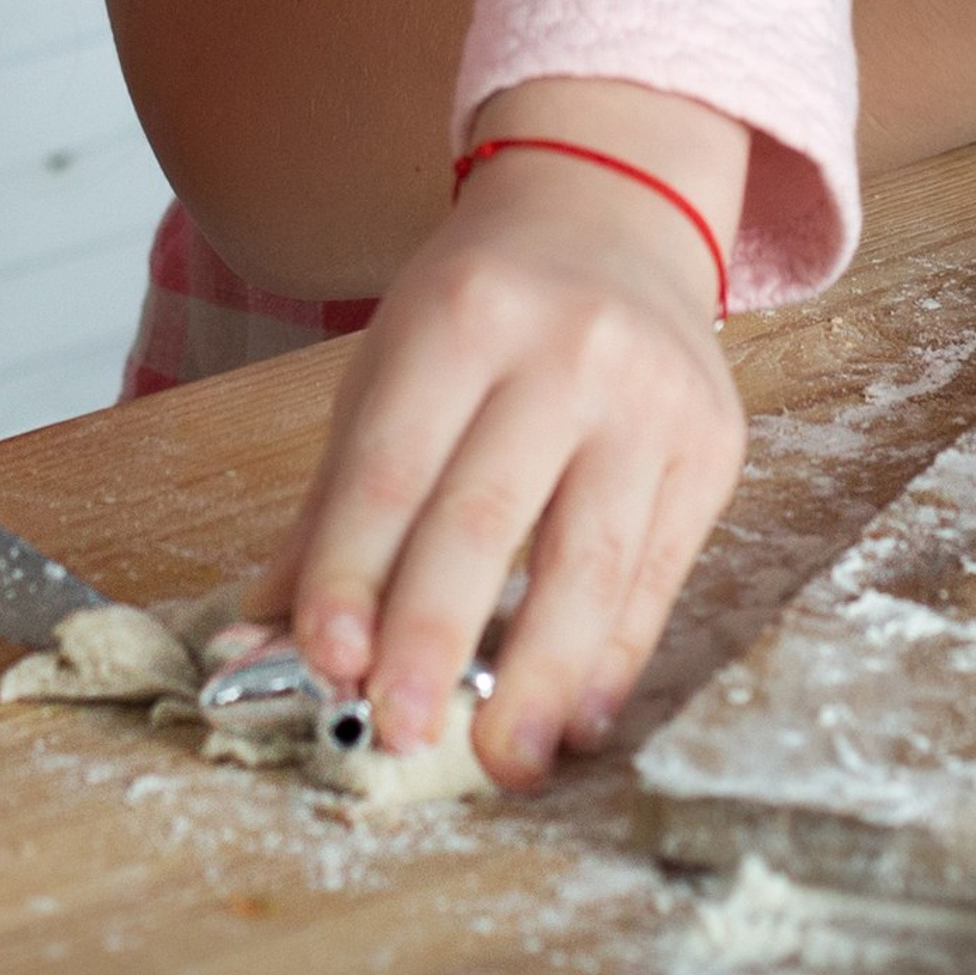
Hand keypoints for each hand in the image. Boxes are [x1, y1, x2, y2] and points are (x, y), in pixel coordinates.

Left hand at [247, 82, 747, 787]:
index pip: (395, 465)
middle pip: (489, 516)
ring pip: (590, 560)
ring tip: (504, 761)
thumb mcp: (390, 366)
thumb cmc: (483, 307)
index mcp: (464, 315)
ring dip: (540, 675)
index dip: (354, 570)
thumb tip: (263, 632)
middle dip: (435, 638)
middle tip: (397, 732)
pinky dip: (615, 655)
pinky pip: (659, 572)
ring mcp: (653, 398)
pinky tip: (579, 713)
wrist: (614, 213)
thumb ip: (335, 504)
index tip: (324, 662)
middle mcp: (567, 349)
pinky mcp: (712, 445)